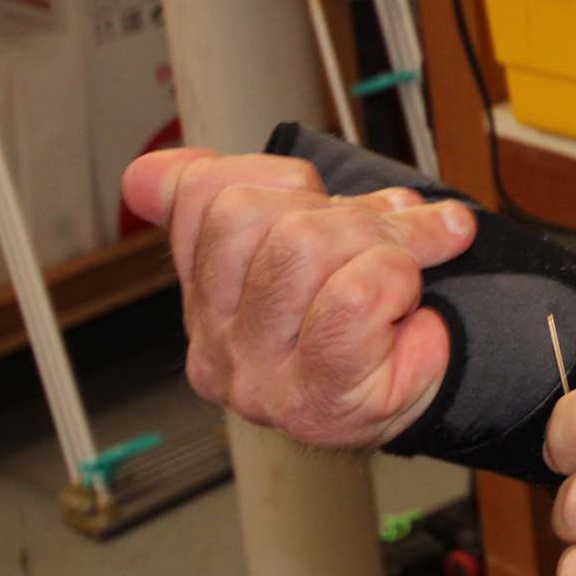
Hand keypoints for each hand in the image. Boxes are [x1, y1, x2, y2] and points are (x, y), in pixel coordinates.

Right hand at [120, 147, 475, 446]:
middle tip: (396, 239)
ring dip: (381, 243)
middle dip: (343, 209)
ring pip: (300, 242)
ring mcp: (258, 378)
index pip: (201, 194)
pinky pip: (352, 296)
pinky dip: (398, 283)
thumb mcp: (315, 243)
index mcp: (206, 297)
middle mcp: (216, 343)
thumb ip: (251, 197)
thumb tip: (148, 174)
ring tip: (406, 275)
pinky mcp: (317, 399)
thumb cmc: (374, 324)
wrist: (427, 401)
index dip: (282, 176)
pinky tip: (410, 313)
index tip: (331, 200)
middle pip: (247, 212)